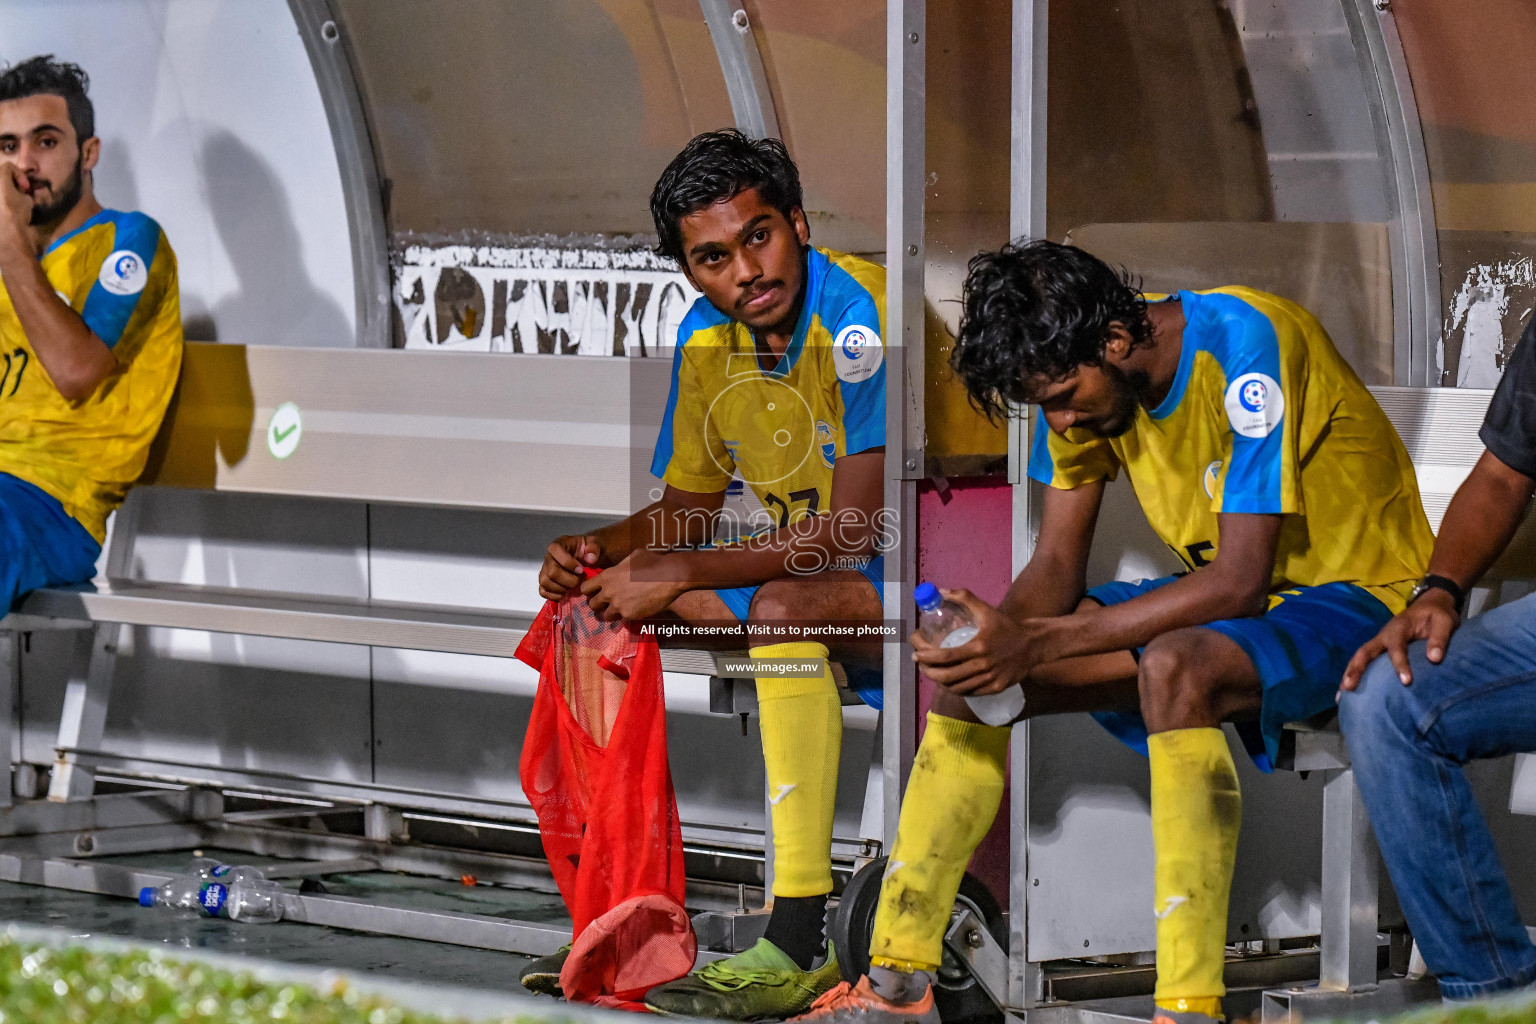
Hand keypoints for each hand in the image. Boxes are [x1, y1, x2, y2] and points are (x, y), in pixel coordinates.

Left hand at [0, 164, 32, 247]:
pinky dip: (2, 201)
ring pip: (1, 190)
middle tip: (19, 193)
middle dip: (10, 183)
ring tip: (13, 202)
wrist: (5, 231)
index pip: (9, 166)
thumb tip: (21, 193)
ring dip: (5, 192)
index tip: (25, 188)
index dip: (20, 174)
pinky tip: (6, 210)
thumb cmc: (16, 212)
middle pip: (1, 177)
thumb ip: (23, 192)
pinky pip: (1, 200)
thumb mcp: (27, 200)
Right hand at [538, 533, 604, 600]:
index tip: (581, 570)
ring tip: (573, 587)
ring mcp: (545, 569)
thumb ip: (595, 548)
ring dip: (562, 588)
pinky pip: (543, 591)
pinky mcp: (545, 581)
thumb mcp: (598, 544)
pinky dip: (554, 595)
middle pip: (552, 572)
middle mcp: (549, 556)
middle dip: (568, 580)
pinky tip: (566, 593)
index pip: (556, 550)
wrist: (590, 559)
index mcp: (560, 544)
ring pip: (545, 582)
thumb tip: (590, 559)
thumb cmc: (591, 551)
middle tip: (579, 580)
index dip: (568, 563)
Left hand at [581, 548, 684, 622]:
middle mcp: (609, 592)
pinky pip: (622, 619)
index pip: (585, 588)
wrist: (670, 577)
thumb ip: (619, 566)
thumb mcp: (632, 558)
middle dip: (598, 603)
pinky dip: (627, 616)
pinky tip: (635, 609)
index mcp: (607, 576)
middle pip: (592, 604)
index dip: (590, 590)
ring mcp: (618, 605)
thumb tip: (617, 569)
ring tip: (621, 607)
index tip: (595, 591)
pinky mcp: (630, 615)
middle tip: (607, 602)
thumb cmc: (652, 562)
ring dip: (611, 612)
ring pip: (606, 615)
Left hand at [911, 588, 1048, 694]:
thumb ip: (964, 598)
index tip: (915, 654)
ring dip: (939, 682)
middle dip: (928, 672)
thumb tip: (942, 591)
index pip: (945, 656)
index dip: (926, 657)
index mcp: (979, 646)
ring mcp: (990, 680)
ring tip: (931, 672)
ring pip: (956, 688)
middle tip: (920, 664)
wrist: (1033, 645)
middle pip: (947, 676)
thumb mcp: (986, 610)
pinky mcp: (996, 689)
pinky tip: (948, 682)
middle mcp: (984, 666)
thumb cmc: (1006, 626)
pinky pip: (969, 692)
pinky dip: (955, 689)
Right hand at [1340, 588, 1458, 690]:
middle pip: (1365, 651)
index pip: (1396, 646)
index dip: (1399, 663)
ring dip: (1350, 673)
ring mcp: (1380, 642)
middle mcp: (1384, 635)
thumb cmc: (1437, 615)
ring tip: (1341, 694)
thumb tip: (1434, 659)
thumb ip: (1439, 638)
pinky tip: (1349, 690)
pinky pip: (1366, 661)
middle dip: (1355, 668)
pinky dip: (1355, 674)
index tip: (1406, 682)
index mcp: (1399, 627)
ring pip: (1360, 657)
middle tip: (1348, 687)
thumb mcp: (1445, 621)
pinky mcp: (1381, 649)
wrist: (1431, 605)